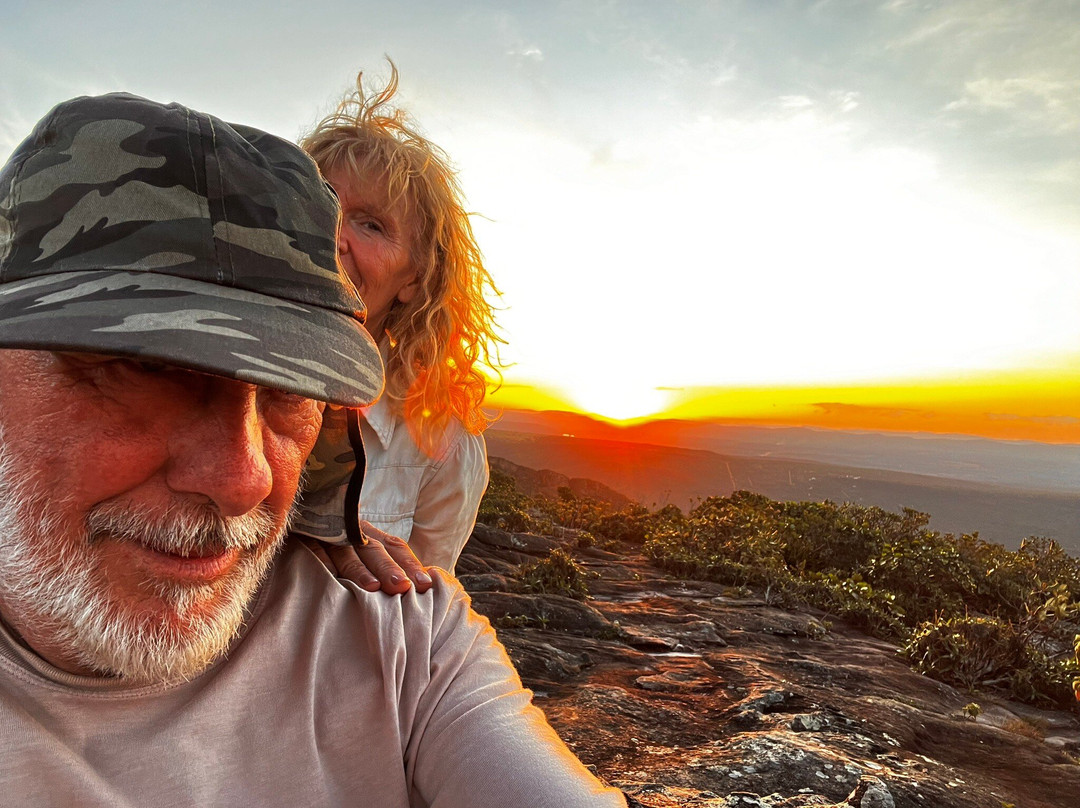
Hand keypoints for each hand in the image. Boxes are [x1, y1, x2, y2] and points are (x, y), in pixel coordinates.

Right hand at [304, 521, 433, 594]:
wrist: (296, 502)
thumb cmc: (329, 535)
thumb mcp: (355, 542)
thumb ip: (378, 559)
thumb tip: (410, 585)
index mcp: (366, 532)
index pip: (394, 546)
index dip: (410, 564)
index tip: (426, 585)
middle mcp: (350, 529)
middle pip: (373, 549)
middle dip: (389, 568)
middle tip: (403, 587)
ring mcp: (325, 531)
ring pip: (345, 551)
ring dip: (359, 569)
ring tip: (373, 587)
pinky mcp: (302, 534)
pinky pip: (313, 549)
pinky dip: (322, 562)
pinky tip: (332, 578)